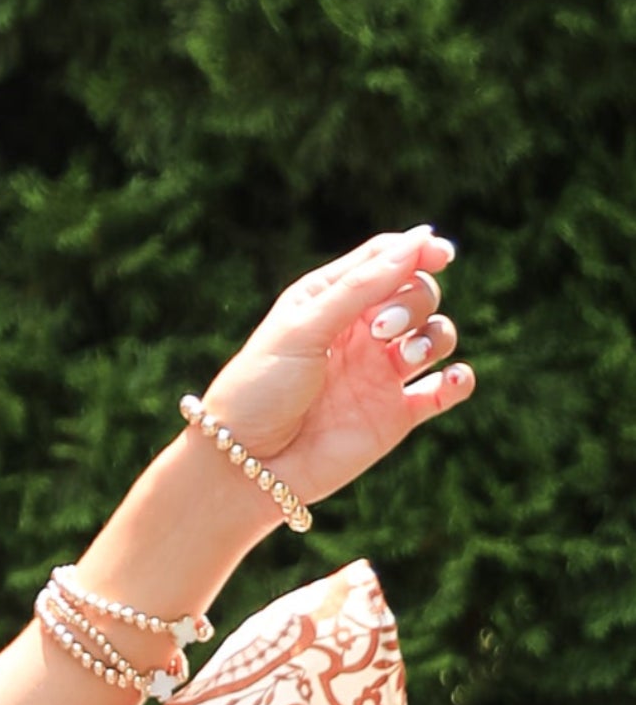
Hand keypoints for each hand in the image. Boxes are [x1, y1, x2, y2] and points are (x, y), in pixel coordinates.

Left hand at [198, 225, 473, 508]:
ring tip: (406, 356)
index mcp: (331, 301)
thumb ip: (360, 287)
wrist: (245, 465)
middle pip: (417, 292)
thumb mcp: (304, 327)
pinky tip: (453, 378)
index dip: (417, 250)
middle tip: (381, 330)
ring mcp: (380, 374)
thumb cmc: (261, 389)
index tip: (439, 253)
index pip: (386, 260)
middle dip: (414, 300)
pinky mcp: (394, 415)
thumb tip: (419, 240)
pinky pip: (443, 391)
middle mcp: (360, 333)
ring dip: (435, 335)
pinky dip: (459, 380)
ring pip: (436, 335)